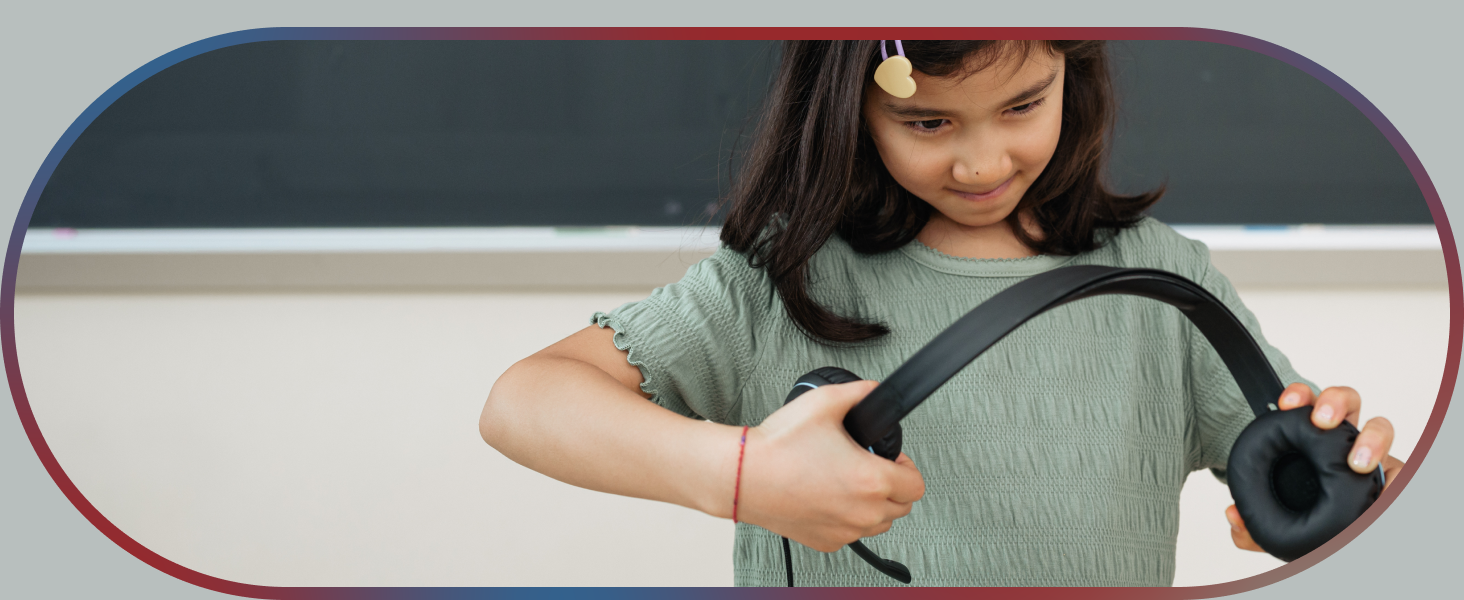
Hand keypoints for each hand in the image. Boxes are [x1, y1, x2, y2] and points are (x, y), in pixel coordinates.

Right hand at [736, 380, 925, 552]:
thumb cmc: (778, 446)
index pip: (916, 484)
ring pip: (879, 523)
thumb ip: (859, 392)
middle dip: (893, 486)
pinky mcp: (826, 542)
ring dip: (875, 505)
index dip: (907, 466)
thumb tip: (874, 391)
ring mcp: (845, 531)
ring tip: (850, 482)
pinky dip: (849, 519)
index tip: (890, 459)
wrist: (742, 475)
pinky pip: (852, 534)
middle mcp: (862, 512)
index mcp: (872, 480)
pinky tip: (830, 497)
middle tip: (870, 467)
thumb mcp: (825, 402)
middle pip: (902, 506)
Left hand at [1224, 384, 1404, 551]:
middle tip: (1321, 421)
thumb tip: (1235, 516)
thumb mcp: (1277, 517)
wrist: (1339, 534)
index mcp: (1312, 437)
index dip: (1301, 396)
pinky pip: (1402, 471)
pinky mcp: (1395, 477)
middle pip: (1348, 402)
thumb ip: (1253, 521)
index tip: (1288, 402)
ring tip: (1356, 463)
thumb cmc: (1305, 510)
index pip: (1308, 404)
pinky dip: (1395, 479)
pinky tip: (1384, 492)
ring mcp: (1373, 456)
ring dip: (1371, 440)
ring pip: (1381, 429)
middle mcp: (1344, 439)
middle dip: (1335, 402)